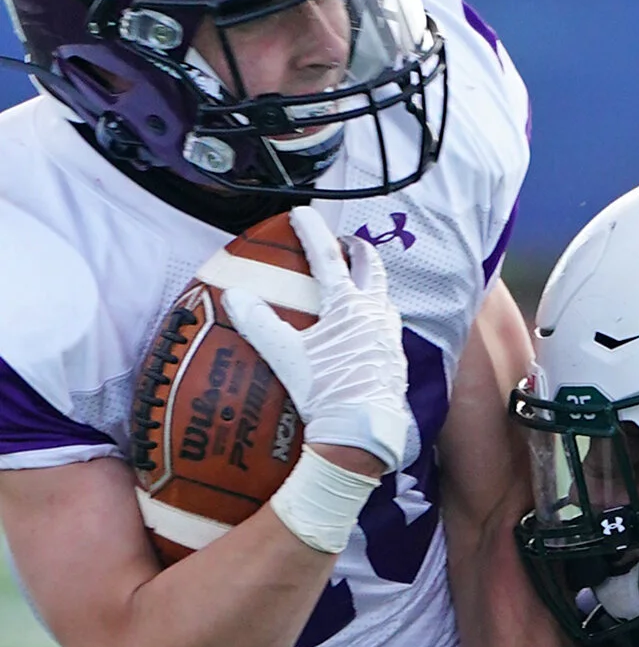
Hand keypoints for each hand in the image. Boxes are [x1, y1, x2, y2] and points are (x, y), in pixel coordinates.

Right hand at [224, 208, 410, 475]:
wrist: (361, 433)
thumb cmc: (325, 391)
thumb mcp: (286, 356)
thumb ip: (259, 323)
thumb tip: (234, 296)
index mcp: (348, 307)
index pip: (327, 258)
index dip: (313, 232)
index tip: (303, 213)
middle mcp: (375, 316)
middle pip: (372, 270)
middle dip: (359, 251)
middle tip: (347, 243)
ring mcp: (390, 339)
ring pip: (384, 300)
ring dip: (371, 287)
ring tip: (359, 287)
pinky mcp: (396, 362)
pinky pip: (388, 331)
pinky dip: (376, 320)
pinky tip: (367, 334)